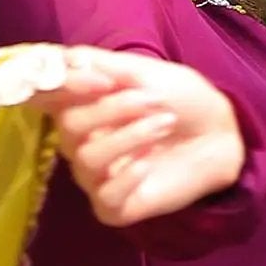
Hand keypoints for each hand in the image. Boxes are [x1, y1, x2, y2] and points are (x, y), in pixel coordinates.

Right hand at [34, 49, 244, 228]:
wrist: (218, 133)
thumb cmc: (179, 99)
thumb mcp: (142, 71)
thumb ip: (99, 63)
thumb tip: (64, 59)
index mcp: (80, 106)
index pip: (47, 97)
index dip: (67, 88)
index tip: (104, 81)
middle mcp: (79, 143)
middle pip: (69, 128)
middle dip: (113, 109)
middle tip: (153, 102)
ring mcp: (95, 177)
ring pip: (87, 160)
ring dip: (130, 137)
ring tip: (164, 124)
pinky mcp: (114, 207)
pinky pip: (104, 197)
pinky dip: (127, 177)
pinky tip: (149, 163)